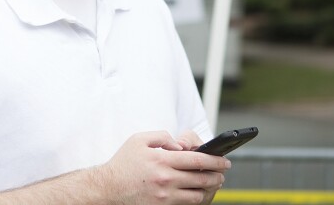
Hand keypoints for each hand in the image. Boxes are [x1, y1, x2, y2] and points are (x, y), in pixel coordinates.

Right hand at [93, 131, 229, 203]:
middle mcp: (166, 179)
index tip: (224, 161)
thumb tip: (180, 145)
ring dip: (209, 188)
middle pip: (202, 178)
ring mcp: (165, 196)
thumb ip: (162, 136)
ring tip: (212, 183)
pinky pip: (186, 204)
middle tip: (222, 173)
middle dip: (217, 175)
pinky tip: (197, 192)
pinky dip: (195, 199)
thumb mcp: (139, 139)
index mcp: (162, 159)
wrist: (108, 188)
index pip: (197, 159)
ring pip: (197, 194)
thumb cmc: (124, 163)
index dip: (215, 160)